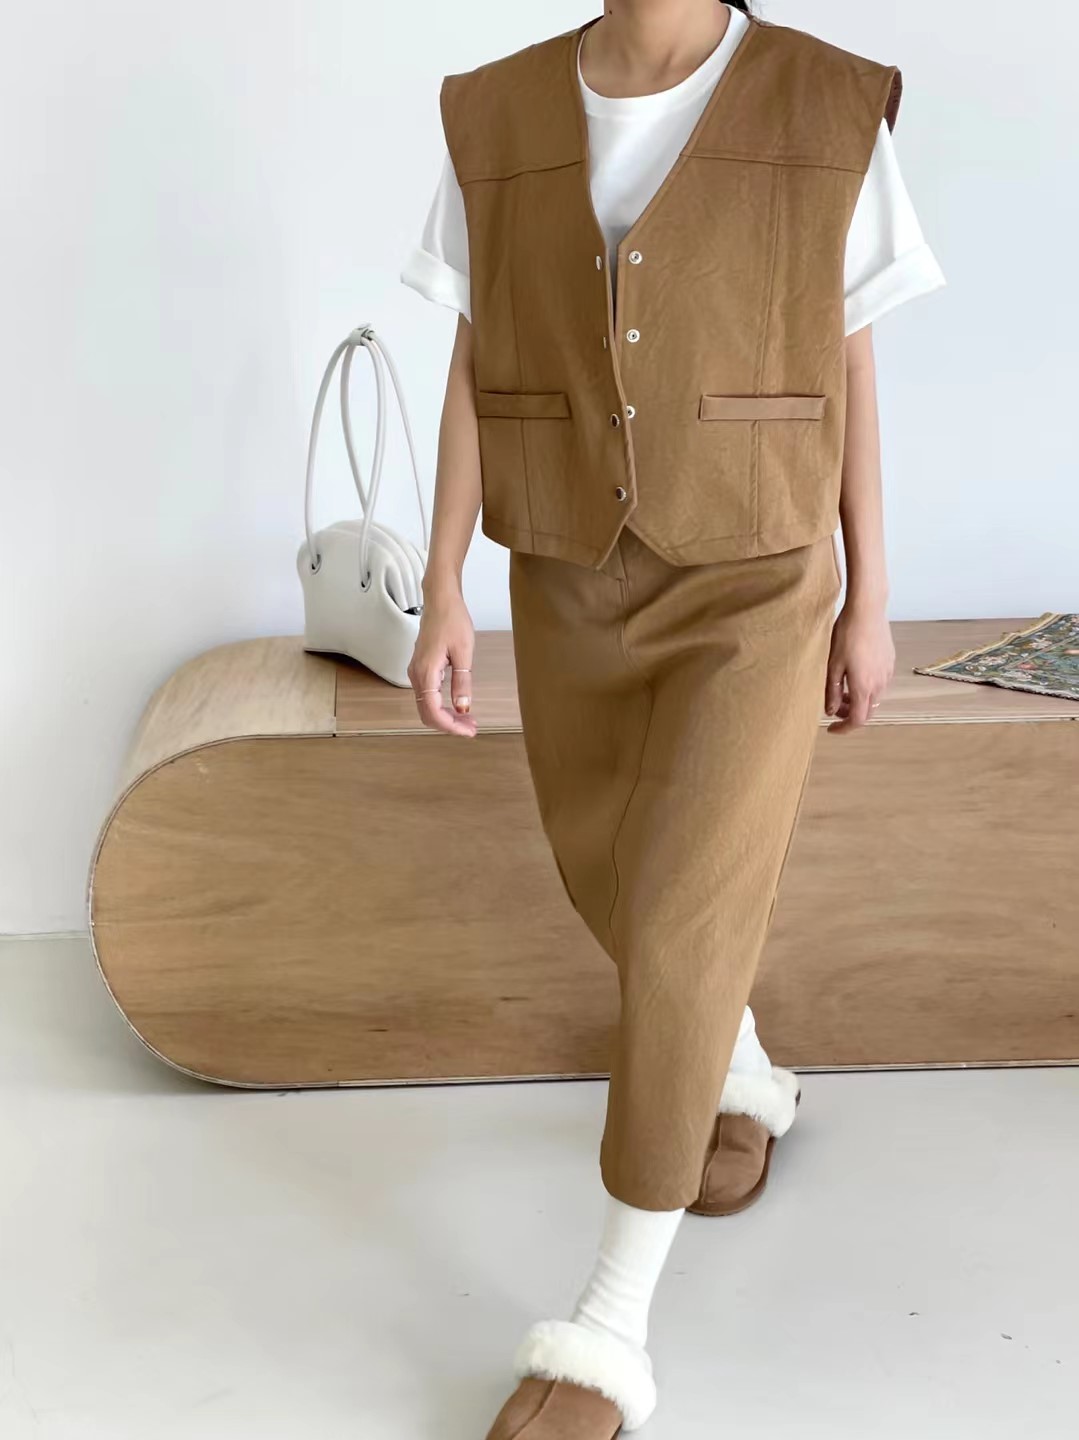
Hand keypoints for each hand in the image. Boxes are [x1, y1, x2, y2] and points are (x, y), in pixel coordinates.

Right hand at [407, 589, 477, 737]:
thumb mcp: (464, 652)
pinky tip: (458, 705)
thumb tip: (463, 708)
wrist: (440, 599)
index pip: (433, 712)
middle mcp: (416, 674)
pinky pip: (427, 695)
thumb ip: (462, 682)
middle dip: (449, 725)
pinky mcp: (421, 668)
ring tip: (468, 719)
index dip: (451, 726)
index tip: (469, 731)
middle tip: (472, 728)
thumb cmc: (452, 620)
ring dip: (446, 716)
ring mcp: (416, 671)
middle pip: (427, 713)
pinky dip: (441, 705)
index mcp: (426, 672)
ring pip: (426, 706)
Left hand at [824, 599, 894, 734]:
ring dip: (858, 700)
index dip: (844, 728)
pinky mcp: (890, 662)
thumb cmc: (847, 635)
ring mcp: (887, 673)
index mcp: (864, 687)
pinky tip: (854, 674)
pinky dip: (866, 688)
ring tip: (842, 690)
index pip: (858, 720)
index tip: (831, 729)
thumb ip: (832, 691)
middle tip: (833, 707)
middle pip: (867, 711)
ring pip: (873, 697)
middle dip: (850, 714)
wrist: (868, 610)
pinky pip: (879, 683)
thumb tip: (831, 711)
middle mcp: (880, 683)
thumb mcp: (833, 665)